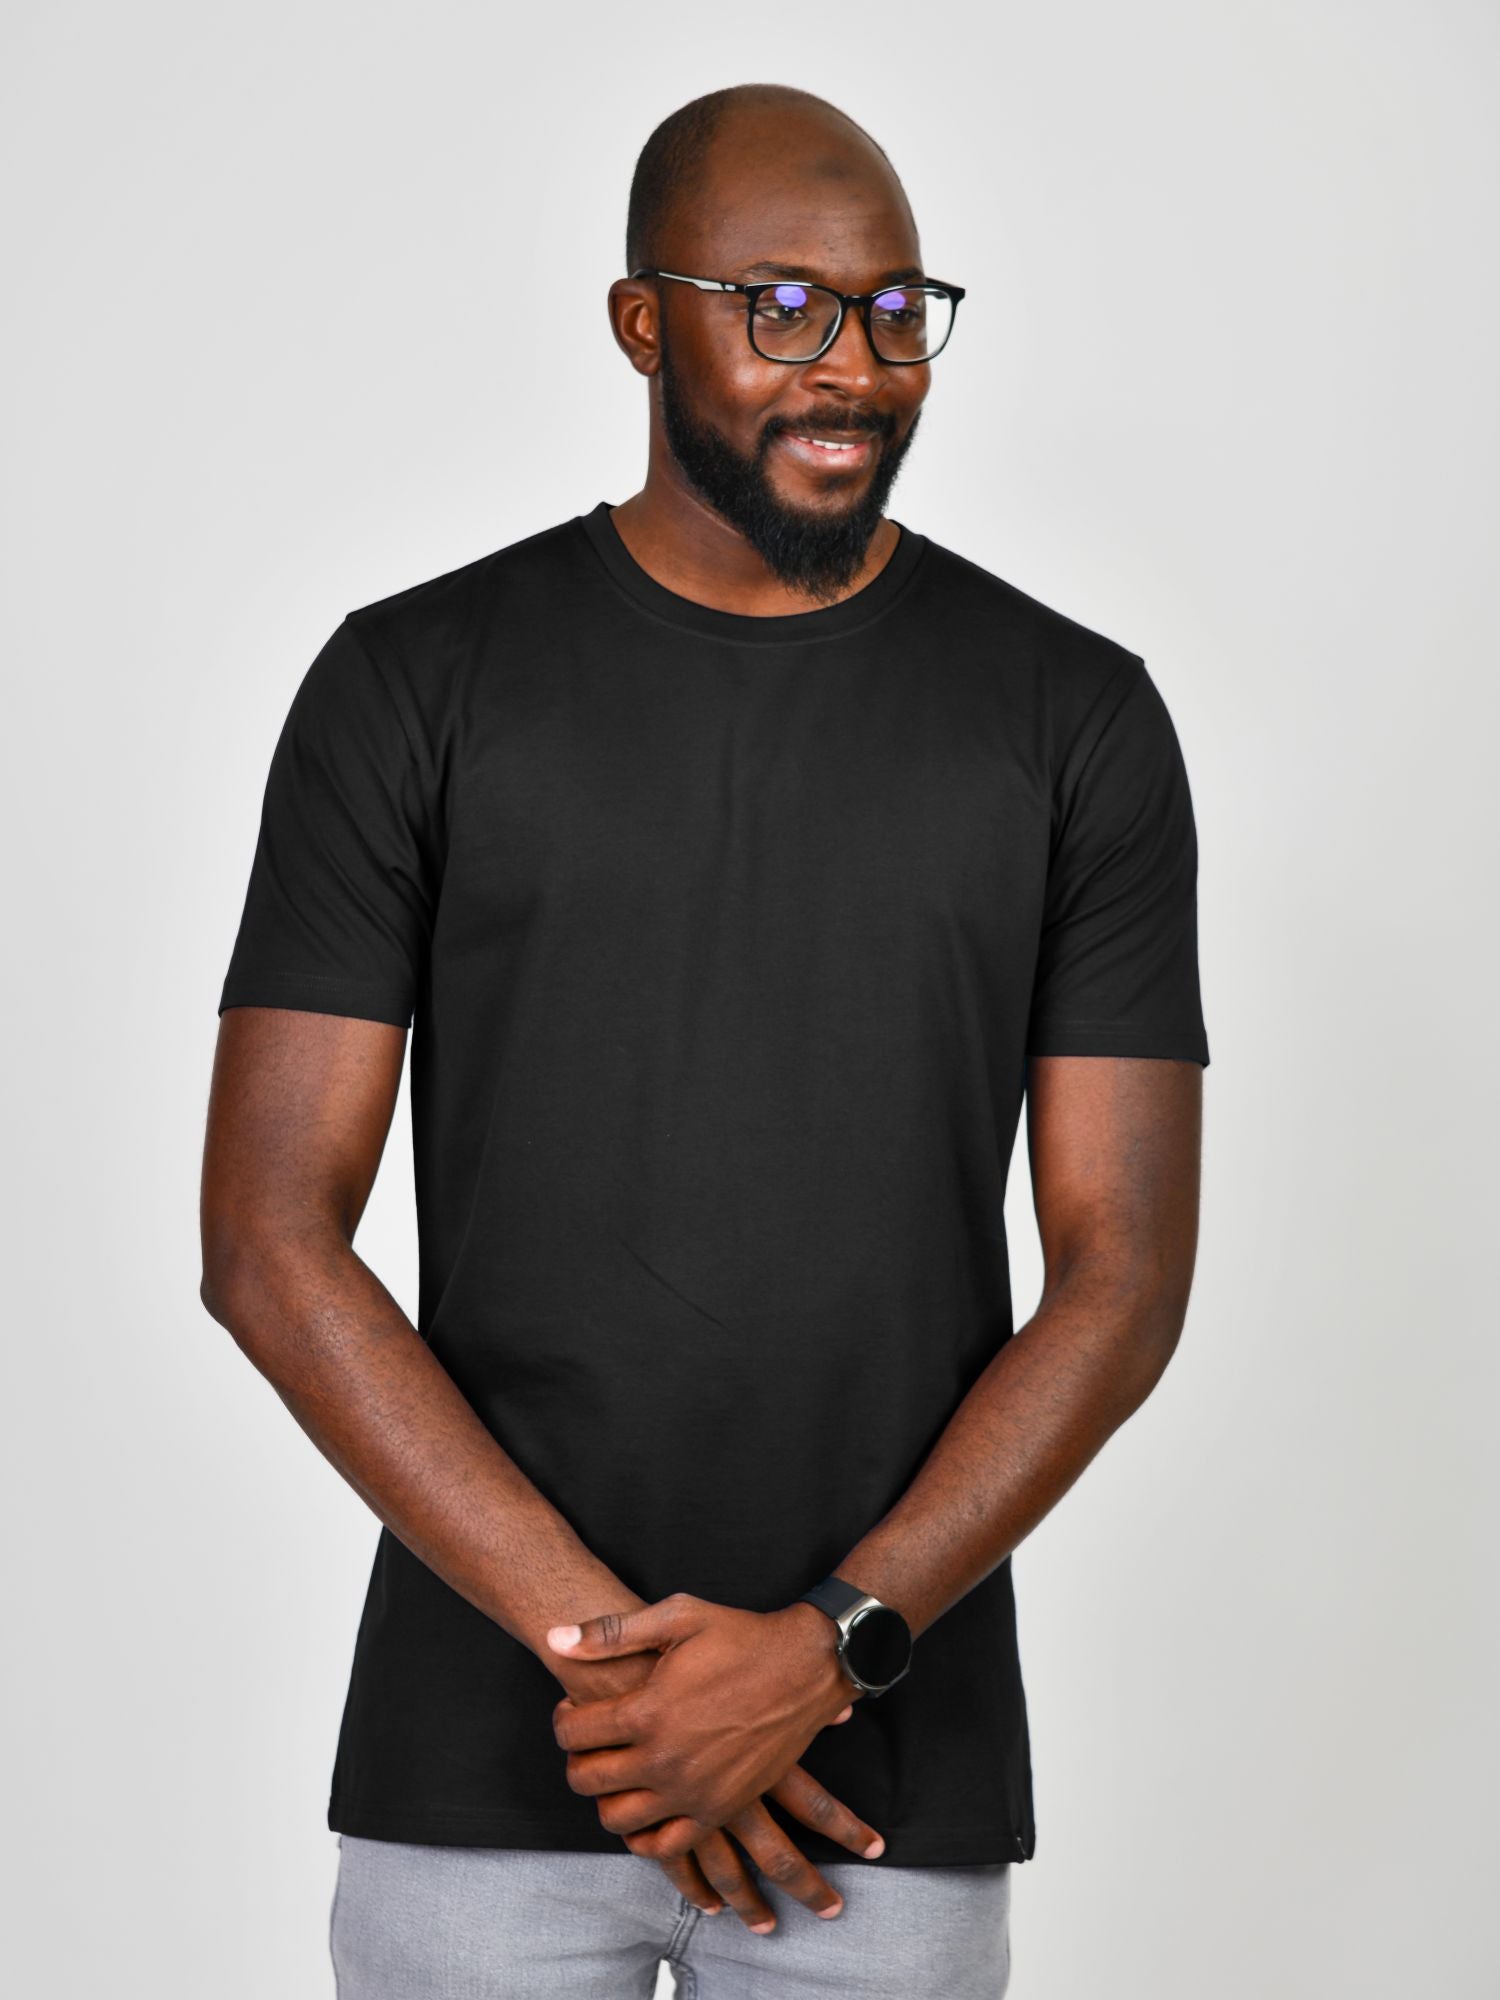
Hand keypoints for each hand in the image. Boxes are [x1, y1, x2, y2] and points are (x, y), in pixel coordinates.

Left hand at [547, 1593, 868, 1854]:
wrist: (805, 1668)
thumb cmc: (741, 1637)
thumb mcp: (678, 1617)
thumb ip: (611, 1632)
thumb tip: (555, 1638)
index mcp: (647, 1711)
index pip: (572, 1733)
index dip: (563, 1720)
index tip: (572, 1711)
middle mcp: (664, 1760)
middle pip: (586, 1780)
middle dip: (576, 1760)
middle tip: (588, 1743)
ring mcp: (691, 1792)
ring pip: (617, 1819)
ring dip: (604, 1798)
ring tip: (615, 1774)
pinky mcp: (718, 1809)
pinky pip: (664, 1846)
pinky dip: (643, 1839)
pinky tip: (643, 1814)